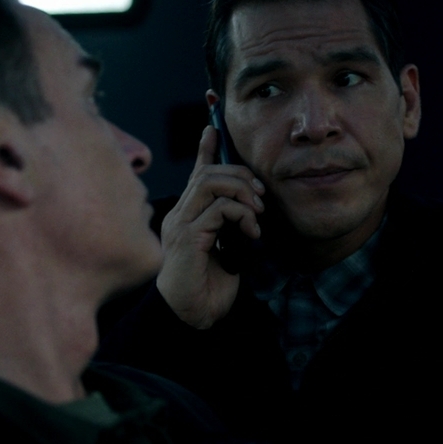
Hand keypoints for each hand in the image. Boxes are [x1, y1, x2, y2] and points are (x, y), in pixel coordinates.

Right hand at [156, 125, 264, 328]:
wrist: (193, 316)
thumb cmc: (209, 285)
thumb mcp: (227, 246)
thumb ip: (232, 224)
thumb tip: (252, 207)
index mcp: (189, 213)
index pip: (197, 172)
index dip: (206, 148)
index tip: (213, 127)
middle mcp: (180, 214)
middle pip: (209, 173)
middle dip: (242, 176)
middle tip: (262, 199)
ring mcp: (181, 224)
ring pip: (213, 184)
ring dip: (244, 194)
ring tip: (258, 215)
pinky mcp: (189, 238)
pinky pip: (219, 209)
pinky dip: (242, 216)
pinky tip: (252, 234)